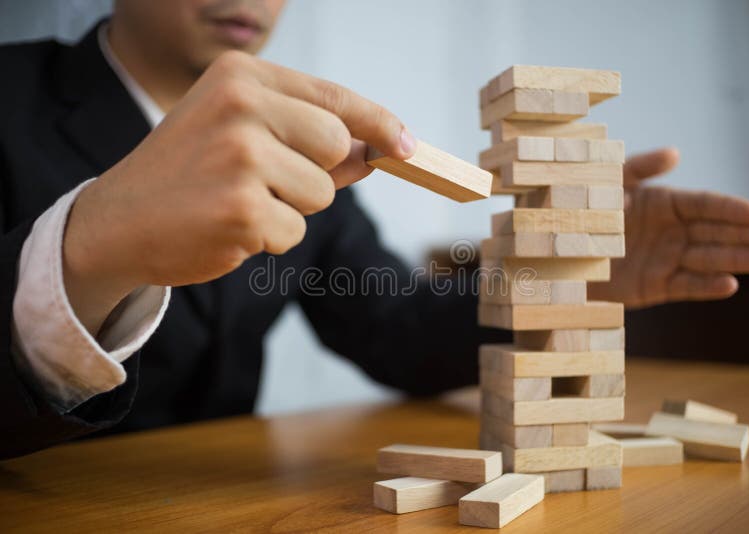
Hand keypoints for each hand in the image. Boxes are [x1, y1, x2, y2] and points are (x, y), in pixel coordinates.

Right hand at [63, 51, 416, 333]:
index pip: (334, 97)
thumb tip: (378, 149)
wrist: (117, 221)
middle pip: (338, 144)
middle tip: (265, 182)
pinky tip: (227, 227)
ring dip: (291, 209)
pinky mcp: (242, 208)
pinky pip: (295, 232)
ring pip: (321, 193)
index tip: (405, 144)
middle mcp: (241, 105)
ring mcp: (241, 156)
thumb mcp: (242, 135)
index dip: (378, 123)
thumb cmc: (188, 175)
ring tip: (238, 202)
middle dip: (317, 174)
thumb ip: (309, 140)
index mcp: (241, 76)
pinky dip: (270, 240)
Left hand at [588, 148, 748, 308]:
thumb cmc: (581, 213)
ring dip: (737, 260)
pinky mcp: (656, 287)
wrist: (557, 254)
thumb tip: (675, 153)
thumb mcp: (608, 183)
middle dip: (745, 234)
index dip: (728, 208)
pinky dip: (707, 287)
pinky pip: (686, 286)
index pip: (704, 205)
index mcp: (665, 204)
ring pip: (708, 259)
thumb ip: (640, 168)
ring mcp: (667, 260)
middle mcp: (672, 232)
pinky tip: (730, 285)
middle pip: (715, 232)